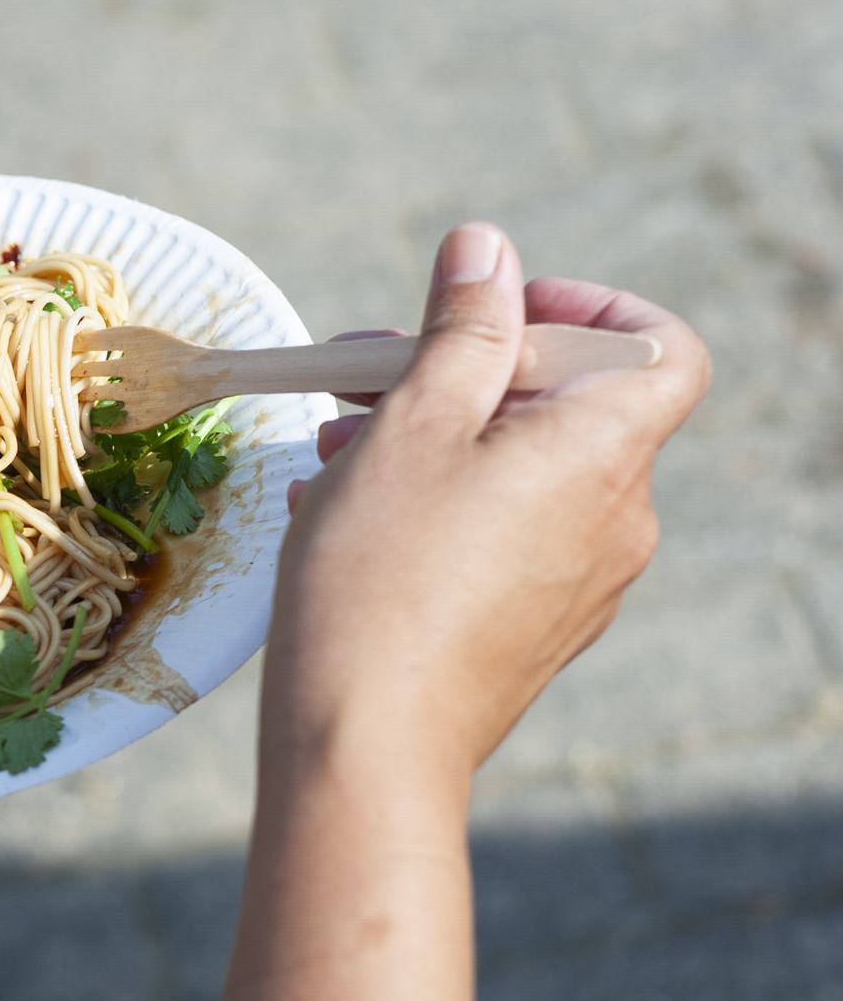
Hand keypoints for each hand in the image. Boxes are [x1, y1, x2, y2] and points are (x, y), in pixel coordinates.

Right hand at [265, 222, 710, 786]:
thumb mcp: (412, 424)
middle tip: (367, 376)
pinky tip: (346, 518)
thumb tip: (488, 249)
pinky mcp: (539, 633)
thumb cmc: (381, 580)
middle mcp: (618, 519)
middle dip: (468, 373)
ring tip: (336, 450)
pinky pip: (507, 539)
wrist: (366, 750)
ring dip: (440, 440)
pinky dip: (444, 508)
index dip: (591, 308)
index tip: (499, 313)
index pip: (664, 348)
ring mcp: (585, 585)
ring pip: (526, 473)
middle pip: (573, 405)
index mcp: (605, 452)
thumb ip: (462, 330)